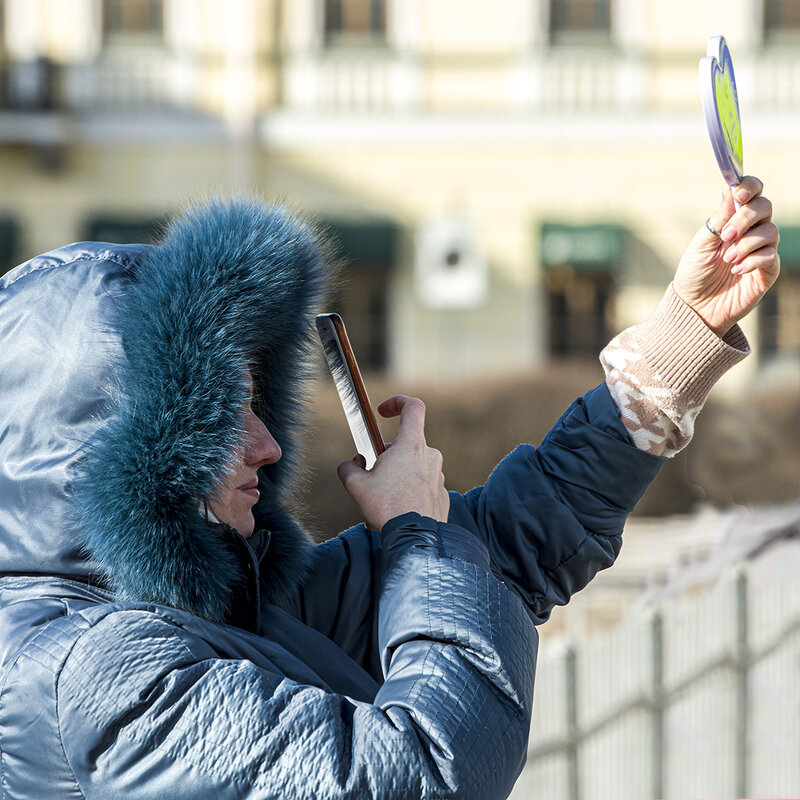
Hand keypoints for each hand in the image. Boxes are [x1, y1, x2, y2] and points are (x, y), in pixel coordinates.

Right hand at [337, 395, 449, 531]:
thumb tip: (350, 464)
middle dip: (385, 458)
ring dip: (394, 479)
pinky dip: (406, 495)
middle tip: (370, 477)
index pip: (413, 407)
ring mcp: (438, 476)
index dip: (397, 402)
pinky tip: (394, 514)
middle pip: (404, 445)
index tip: (382, 412)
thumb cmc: (387, 507)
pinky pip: (421, 488)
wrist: (416, 539)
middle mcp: (429, 456)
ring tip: (379, 502)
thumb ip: (348, 468)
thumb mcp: (356, 485)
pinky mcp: (442, 496)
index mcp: (411, 445)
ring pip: (412, 469)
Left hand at [673, 176, 779, 335]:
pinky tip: (736, 270)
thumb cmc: (695, 273)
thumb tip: (729, 187)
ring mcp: (761, 250)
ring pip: (770, 231)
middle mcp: (751, 231)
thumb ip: (719, 217)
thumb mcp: (702, 243)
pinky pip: (770, 256)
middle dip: (745, 218)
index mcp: (733, 220)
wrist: (695, 307)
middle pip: (765, 207)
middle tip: (725, 236)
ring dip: (746, 243)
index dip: (750, 186)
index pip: (752, 193)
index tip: (739, 194)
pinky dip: (752, 261)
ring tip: (727, 259)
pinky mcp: (767, 271)